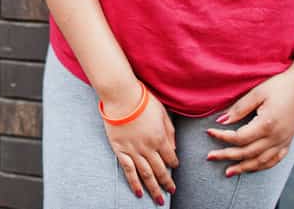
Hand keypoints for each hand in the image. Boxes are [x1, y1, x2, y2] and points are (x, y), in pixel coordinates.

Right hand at [101, 86, 178, 204]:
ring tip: (158, 199)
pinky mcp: (120, 150)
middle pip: (160, 170)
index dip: (174, 164)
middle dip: (167, 183)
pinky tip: (139, 192)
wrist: (120, 95)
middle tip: (171, 191)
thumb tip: (173, 148)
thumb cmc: (142, 100)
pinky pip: (128, 170)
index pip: (170, 157)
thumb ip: (169, 131)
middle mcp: (148, 148)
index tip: (174, 167)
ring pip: (146, 174)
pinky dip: (134, 183)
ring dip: (153, 188)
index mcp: (160, 138)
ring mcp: (133, 150)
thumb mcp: (163, 112)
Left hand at [205, 70, 293, 175]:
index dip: (222, 137)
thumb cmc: (279, 86)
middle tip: (209, 157)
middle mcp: (276, 137)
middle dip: (226, 156)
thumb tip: (221, 121)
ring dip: (243, 167)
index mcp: (267, 124)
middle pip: (247, 153)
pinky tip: (251, 167)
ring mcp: (283, 141)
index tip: (208, 132)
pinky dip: (260, 166)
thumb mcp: (257, 93)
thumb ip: (239, 109)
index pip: (239, 138)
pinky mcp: (288, 142)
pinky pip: (274, 160)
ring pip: (260, 162)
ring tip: (228, 172)